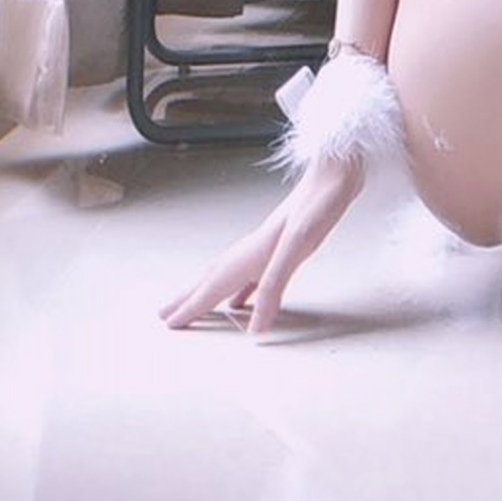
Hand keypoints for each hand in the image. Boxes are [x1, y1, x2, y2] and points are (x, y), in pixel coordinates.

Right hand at [160, 153, 364, 335]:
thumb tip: (256, 327)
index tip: (170, 324)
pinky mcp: (283, 243)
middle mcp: (252, 248)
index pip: (213, 287)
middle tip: (165, 314)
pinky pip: (252, 272)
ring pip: (229, 274)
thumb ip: (272, 286)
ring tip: (195, 305)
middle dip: (188, 297)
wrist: (336, 173)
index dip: (192, 306)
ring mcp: (266, 245)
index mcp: (251, 253)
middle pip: (212, 278)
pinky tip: (244, 296)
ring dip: (209, 290)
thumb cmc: (318, 205)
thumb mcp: (296, 248)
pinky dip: (242, 287)